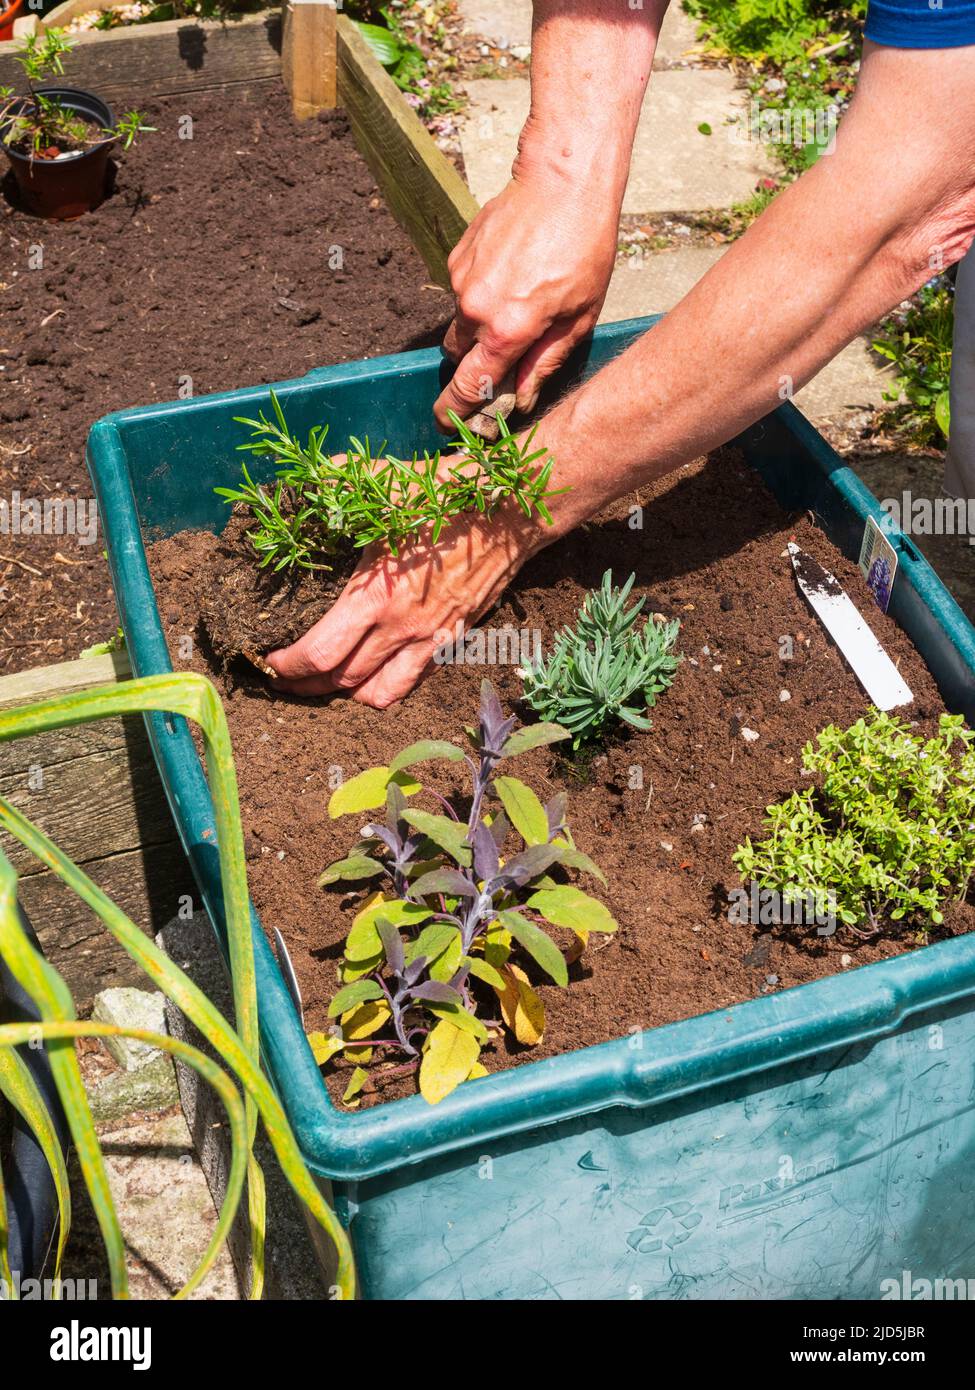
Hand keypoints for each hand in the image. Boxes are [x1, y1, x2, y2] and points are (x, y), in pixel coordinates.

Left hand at [265, 499, 542, 707]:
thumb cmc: (448, 496)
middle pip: (341, 682)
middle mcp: (402, 628)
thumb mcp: (389, 485)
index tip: (269, 659)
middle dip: (304, 685)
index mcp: (377, 596)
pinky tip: (371, 670)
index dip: (287, 666)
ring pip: (379, 694)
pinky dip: (385, 686)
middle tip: (282, 676)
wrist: (513, 512)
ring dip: (345, 694)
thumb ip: (341, 482)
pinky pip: (412, 682)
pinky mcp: (452, 641)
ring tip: (326, 682)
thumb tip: (306, 474)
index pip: (319, 655)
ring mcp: (431, 640)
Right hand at [434, 176, 617, 428]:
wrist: (563, 182)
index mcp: (507, 329)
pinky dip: (482, 292)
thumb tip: (521, 399)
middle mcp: (475, 308)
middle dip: (473, 364)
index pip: (468, 386)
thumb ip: (545, 362)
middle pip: (458, 356)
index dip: (455, 411)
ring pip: (461, 321)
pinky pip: (462, 290)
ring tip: (520, 301)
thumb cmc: (584, 248)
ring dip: (481, 325)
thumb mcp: (579, 317)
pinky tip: (512, 273)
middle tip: (503, 357)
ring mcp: (461, 280)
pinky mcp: (457, 256)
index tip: (447, 425)